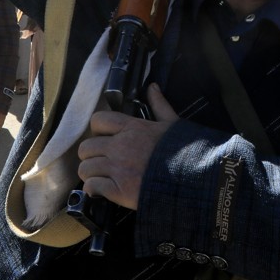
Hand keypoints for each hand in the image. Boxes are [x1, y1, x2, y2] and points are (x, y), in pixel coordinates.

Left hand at [77, 84, 177, 209]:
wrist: (194, 179)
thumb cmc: (183, 151)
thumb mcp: (172, 123)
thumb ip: (159, 104)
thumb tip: (153, 87)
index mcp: (132, 128)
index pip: (98, 120)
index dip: (97, 130)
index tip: (105, 139)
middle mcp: (120, 146)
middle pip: (86, 147)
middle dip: (91, 155)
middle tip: (101, 162)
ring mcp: (117, 168)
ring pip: (85, 168)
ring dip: (91, 174)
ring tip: (101, 178)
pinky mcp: (118, 190)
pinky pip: (92, 187)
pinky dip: (94, 191)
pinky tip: (102, 191)